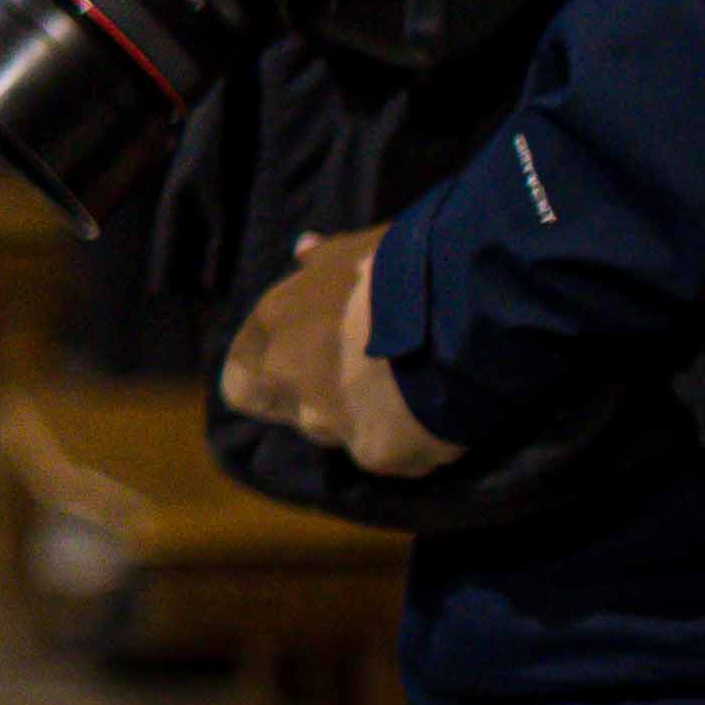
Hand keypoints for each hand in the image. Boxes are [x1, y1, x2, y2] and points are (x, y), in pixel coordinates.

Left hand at [219, 223, 462, 477]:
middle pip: (292, 412)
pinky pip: (394, 455)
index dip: (270, 382)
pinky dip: (414, 442)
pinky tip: (444, 414)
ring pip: (342, 435)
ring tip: (416, 391)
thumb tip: (302, 249)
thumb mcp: (356, 250)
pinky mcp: (376, 453)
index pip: (241, 380)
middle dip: (321, 405)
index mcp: (273, 324)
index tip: (306, 369)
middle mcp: (286, 377)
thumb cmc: (406, 262)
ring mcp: (327, 420)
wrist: (464, 303)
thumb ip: (323, 262)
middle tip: (367, 384)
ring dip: (368, 421)